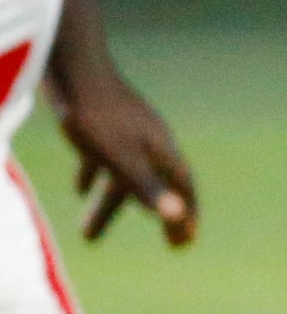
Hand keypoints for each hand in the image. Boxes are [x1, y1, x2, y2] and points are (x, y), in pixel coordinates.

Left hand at [47, 65, 196, 244]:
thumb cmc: (96, 116)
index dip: (186, 217)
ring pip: (122, 177)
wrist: (73, 67)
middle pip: (157, 186)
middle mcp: (149, 143)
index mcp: (160, 151)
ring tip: (88, 235)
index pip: (182, 190)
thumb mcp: (121, 158)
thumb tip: (178, 217)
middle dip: (160, 216)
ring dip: (108, 208)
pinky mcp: (100, 125)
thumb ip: (148, 187)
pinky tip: (78, 190)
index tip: (184, 244)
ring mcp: (125, 133)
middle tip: (169, 245)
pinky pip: (101, 159)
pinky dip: (93, 179)